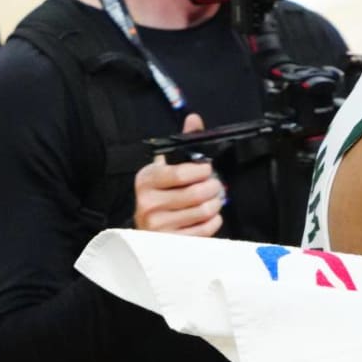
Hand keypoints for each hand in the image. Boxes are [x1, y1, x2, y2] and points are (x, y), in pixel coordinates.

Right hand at [133, 113, 225, 236]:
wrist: (146, 228)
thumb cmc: (160, 194)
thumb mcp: (165, 167)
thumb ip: (182, 144)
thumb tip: (194, 119)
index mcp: (146, 179)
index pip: (180, 173)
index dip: (201, 171)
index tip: (206, 170)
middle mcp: (148, 203)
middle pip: (196, 194)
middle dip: (213, 188)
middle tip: (214, 186)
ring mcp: (158, 225)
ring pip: (203, 211)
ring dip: (215, 204)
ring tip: (212, 200)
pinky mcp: (171, 242)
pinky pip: (205, 230)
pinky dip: (213, 221)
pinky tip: (208, 216)